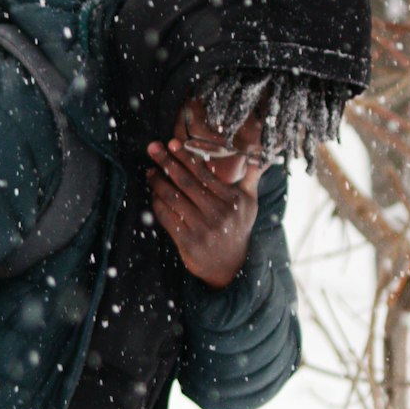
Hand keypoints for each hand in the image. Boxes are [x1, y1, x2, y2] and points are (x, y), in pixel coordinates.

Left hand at [146, 139, 260, 288]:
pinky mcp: (188, 242)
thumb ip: (251, 176)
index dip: (186, 157)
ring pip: (174, 200)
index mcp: (232, 200)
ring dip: (158, 183)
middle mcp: (218, 214)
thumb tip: (259, 153)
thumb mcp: (250, 202)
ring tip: (149, 172)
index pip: (204, 174)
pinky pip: (168, 218)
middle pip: (186, 183)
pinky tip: (153, 194)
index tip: (172, 143)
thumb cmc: (238, 227)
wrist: (230, 266)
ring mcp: (202, 229)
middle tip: (152, 148)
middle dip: (167, 163)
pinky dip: (158, 204)